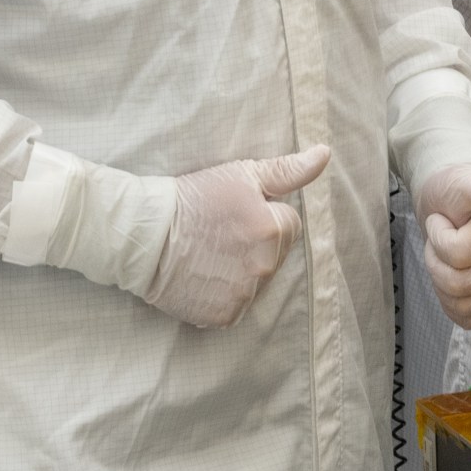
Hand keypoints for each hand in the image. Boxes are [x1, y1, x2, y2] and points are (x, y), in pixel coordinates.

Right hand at [143, 145, 328, 328]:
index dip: (264, 217)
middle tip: (220, 235)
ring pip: (258, 281)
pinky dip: (224, 295)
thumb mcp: (241, 175)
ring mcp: (244, 295)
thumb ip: (288, 170)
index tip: (236, 215)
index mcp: (274, 230)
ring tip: (210, 256)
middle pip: (277, 255)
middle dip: (257, 244)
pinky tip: (204, 277)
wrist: (145, 234)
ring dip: (242, 271)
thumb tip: (325, 154)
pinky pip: (237, 305)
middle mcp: (264, 267)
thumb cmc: (194, 198)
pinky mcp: (224, 316)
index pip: (290, 225)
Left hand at [414, 161, 470, 330]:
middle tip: (436, 244)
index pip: (458, 254)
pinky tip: (449, 283)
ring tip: (444, 262)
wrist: (458, 203)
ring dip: (443, 287)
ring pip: (468, 308)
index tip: (439, 221)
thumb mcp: (461, 183)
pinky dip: (454, 308)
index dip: (438, 239)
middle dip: (436, 265)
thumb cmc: (456, 192)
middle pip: (462, 286)